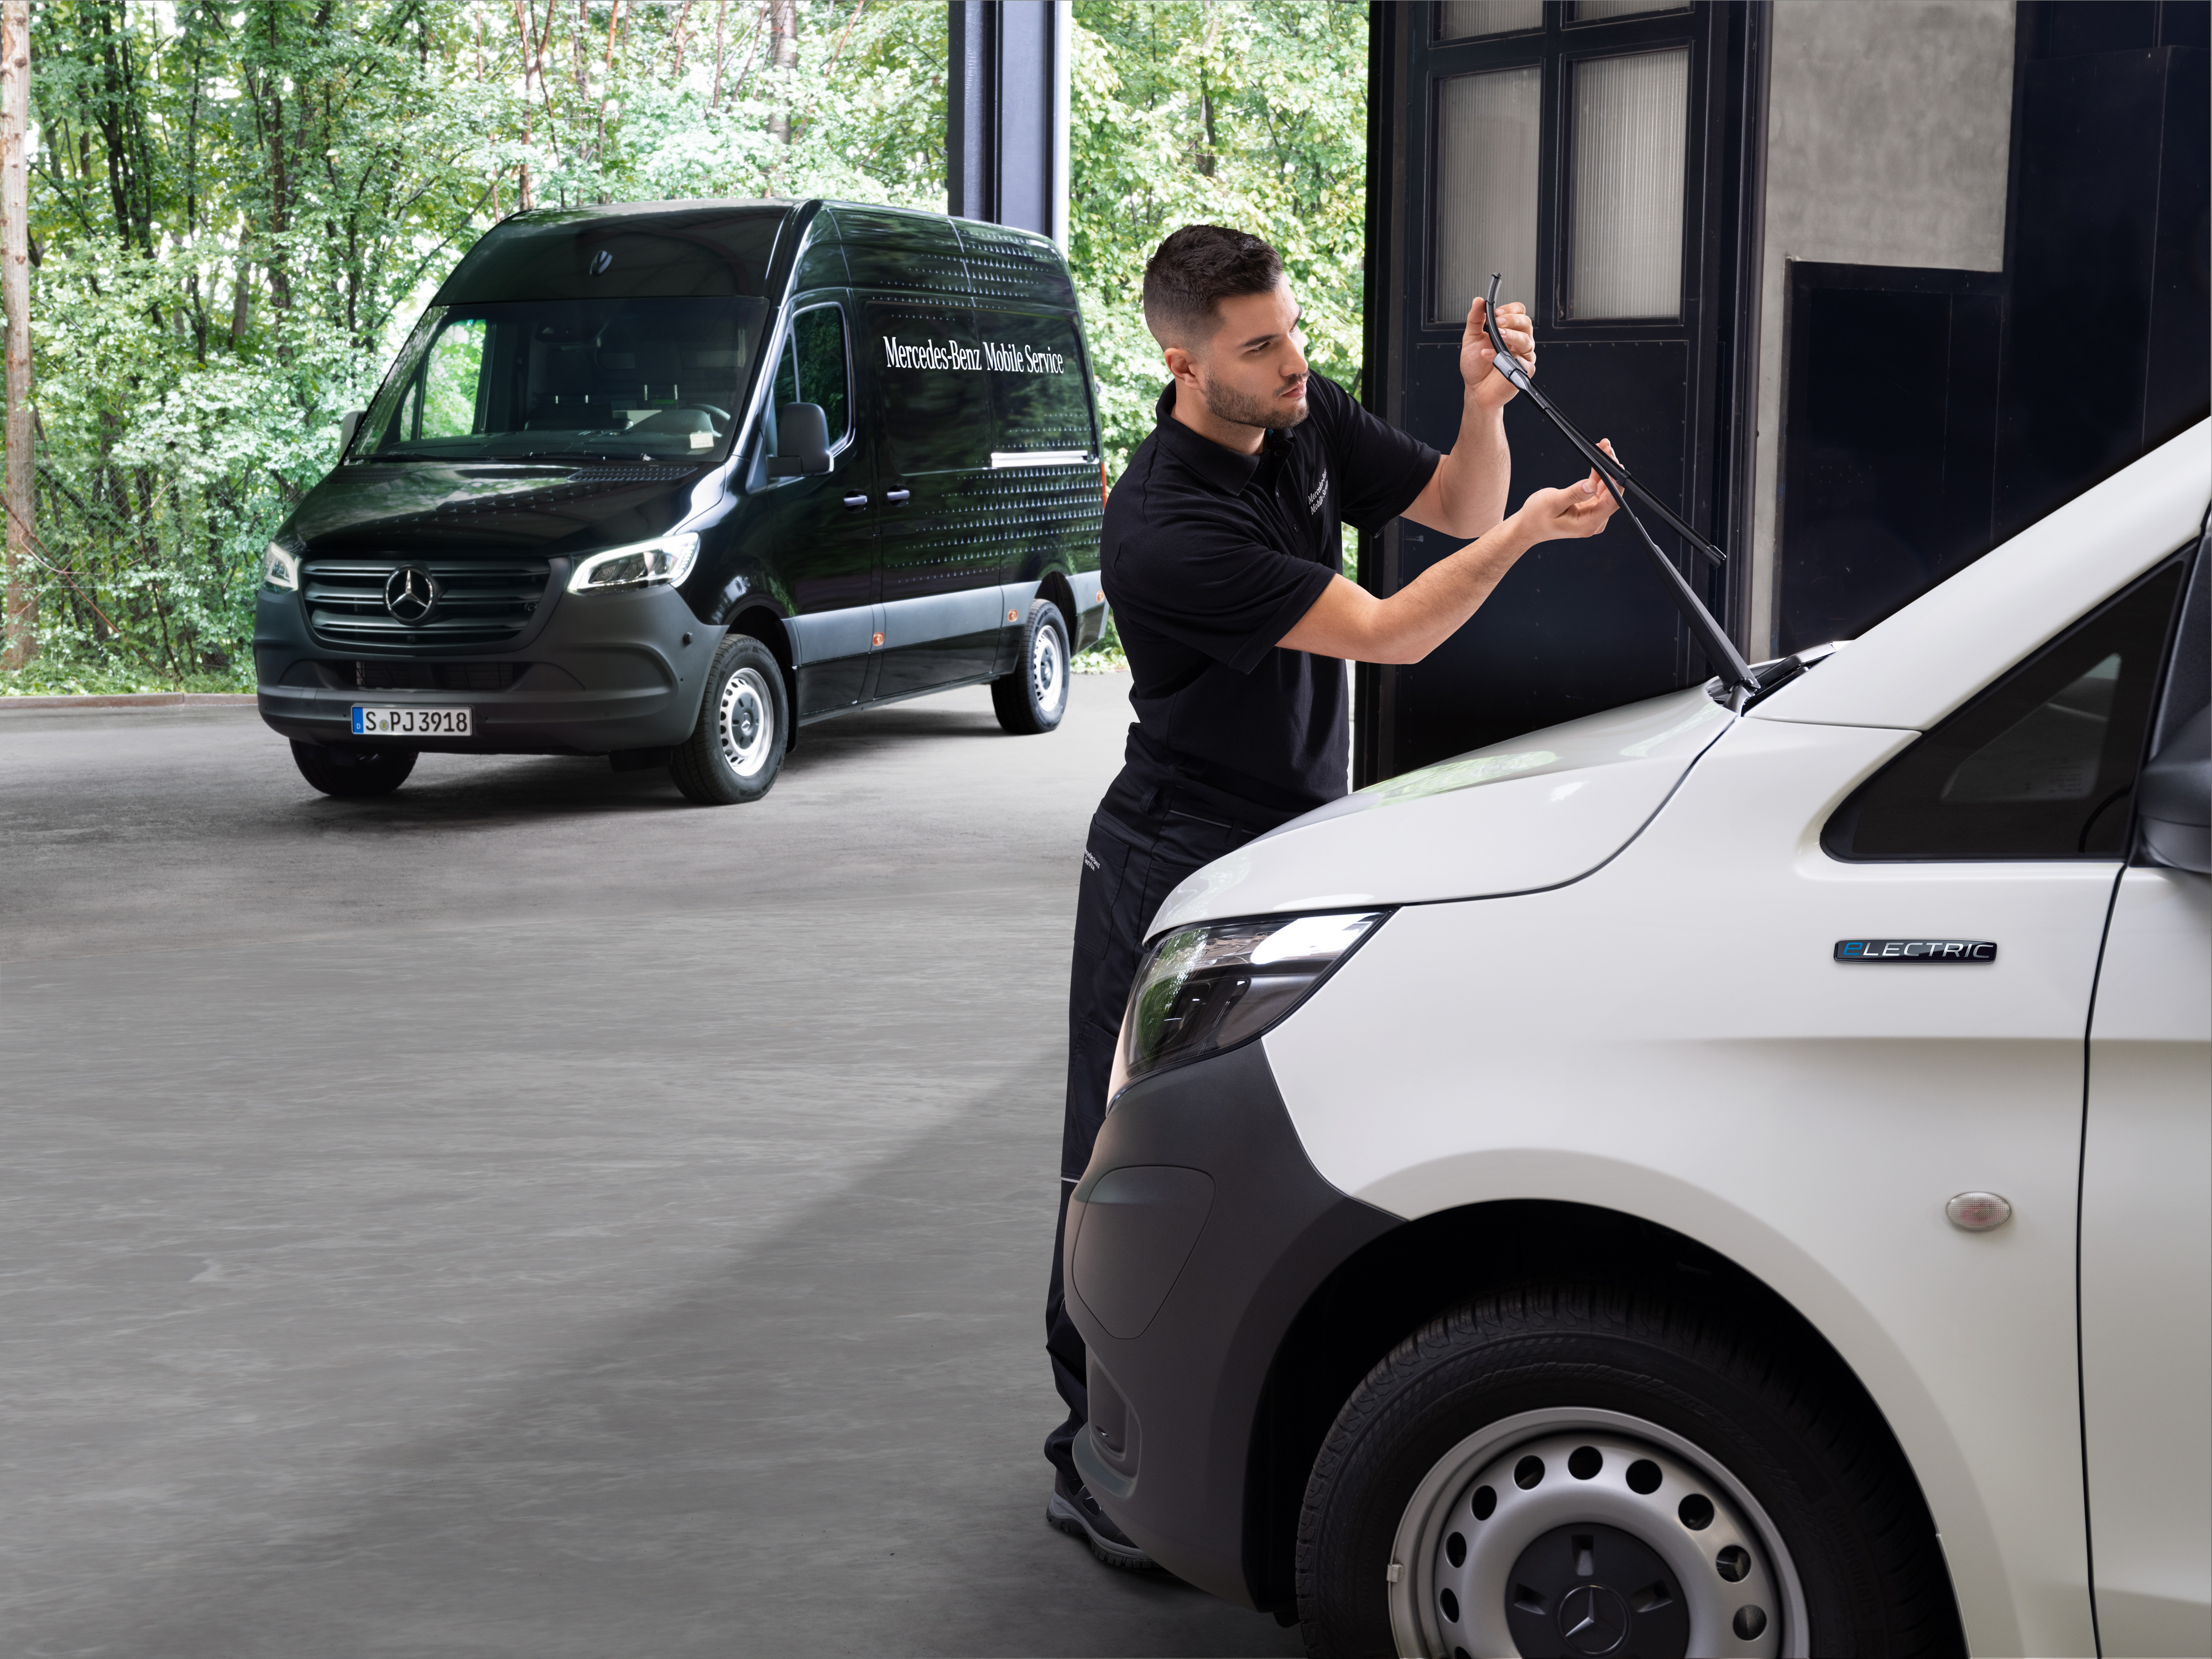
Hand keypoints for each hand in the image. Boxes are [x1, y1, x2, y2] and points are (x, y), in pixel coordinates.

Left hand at [1464, 295, 1534, 410]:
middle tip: (1498, 322)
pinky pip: (1522, 361)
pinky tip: (1491, 357)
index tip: (1496, 312)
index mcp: (1509, 331)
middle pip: (1526, 323)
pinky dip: (1506, 358)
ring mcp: (1523, 356)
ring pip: (1526, 340)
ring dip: (1511, 335)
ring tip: (1497, 336)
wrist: (1476, 390)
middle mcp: (1518, 342)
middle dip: (1512, 320)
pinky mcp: (1524, 371)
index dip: (1510, 310)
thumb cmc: (1476, 366)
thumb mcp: (1471, 338)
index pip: (1519, 312)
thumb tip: (1478, 301)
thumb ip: (1475, 319)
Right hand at [1516, 440, 1622, 541]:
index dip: (1616, 483)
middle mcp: (1593, 521)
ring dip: (1606, 469)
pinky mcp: (1588, 507)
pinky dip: (1598, 474)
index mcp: (1587, 524)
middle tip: (1607, 450)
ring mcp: (1592, 514)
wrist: (1527, 526)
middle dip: (1611, 470)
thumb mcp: (1553, 502)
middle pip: (1611, 494)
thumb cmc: (1536, 517)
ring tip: (1604, 449)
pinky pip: (1598, 488)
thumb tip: (1592, 485)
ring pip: (1606, 489)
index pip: (1611, 503)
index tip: (1615, 465)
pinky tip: (1599, 459)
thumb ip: (1574, 494)